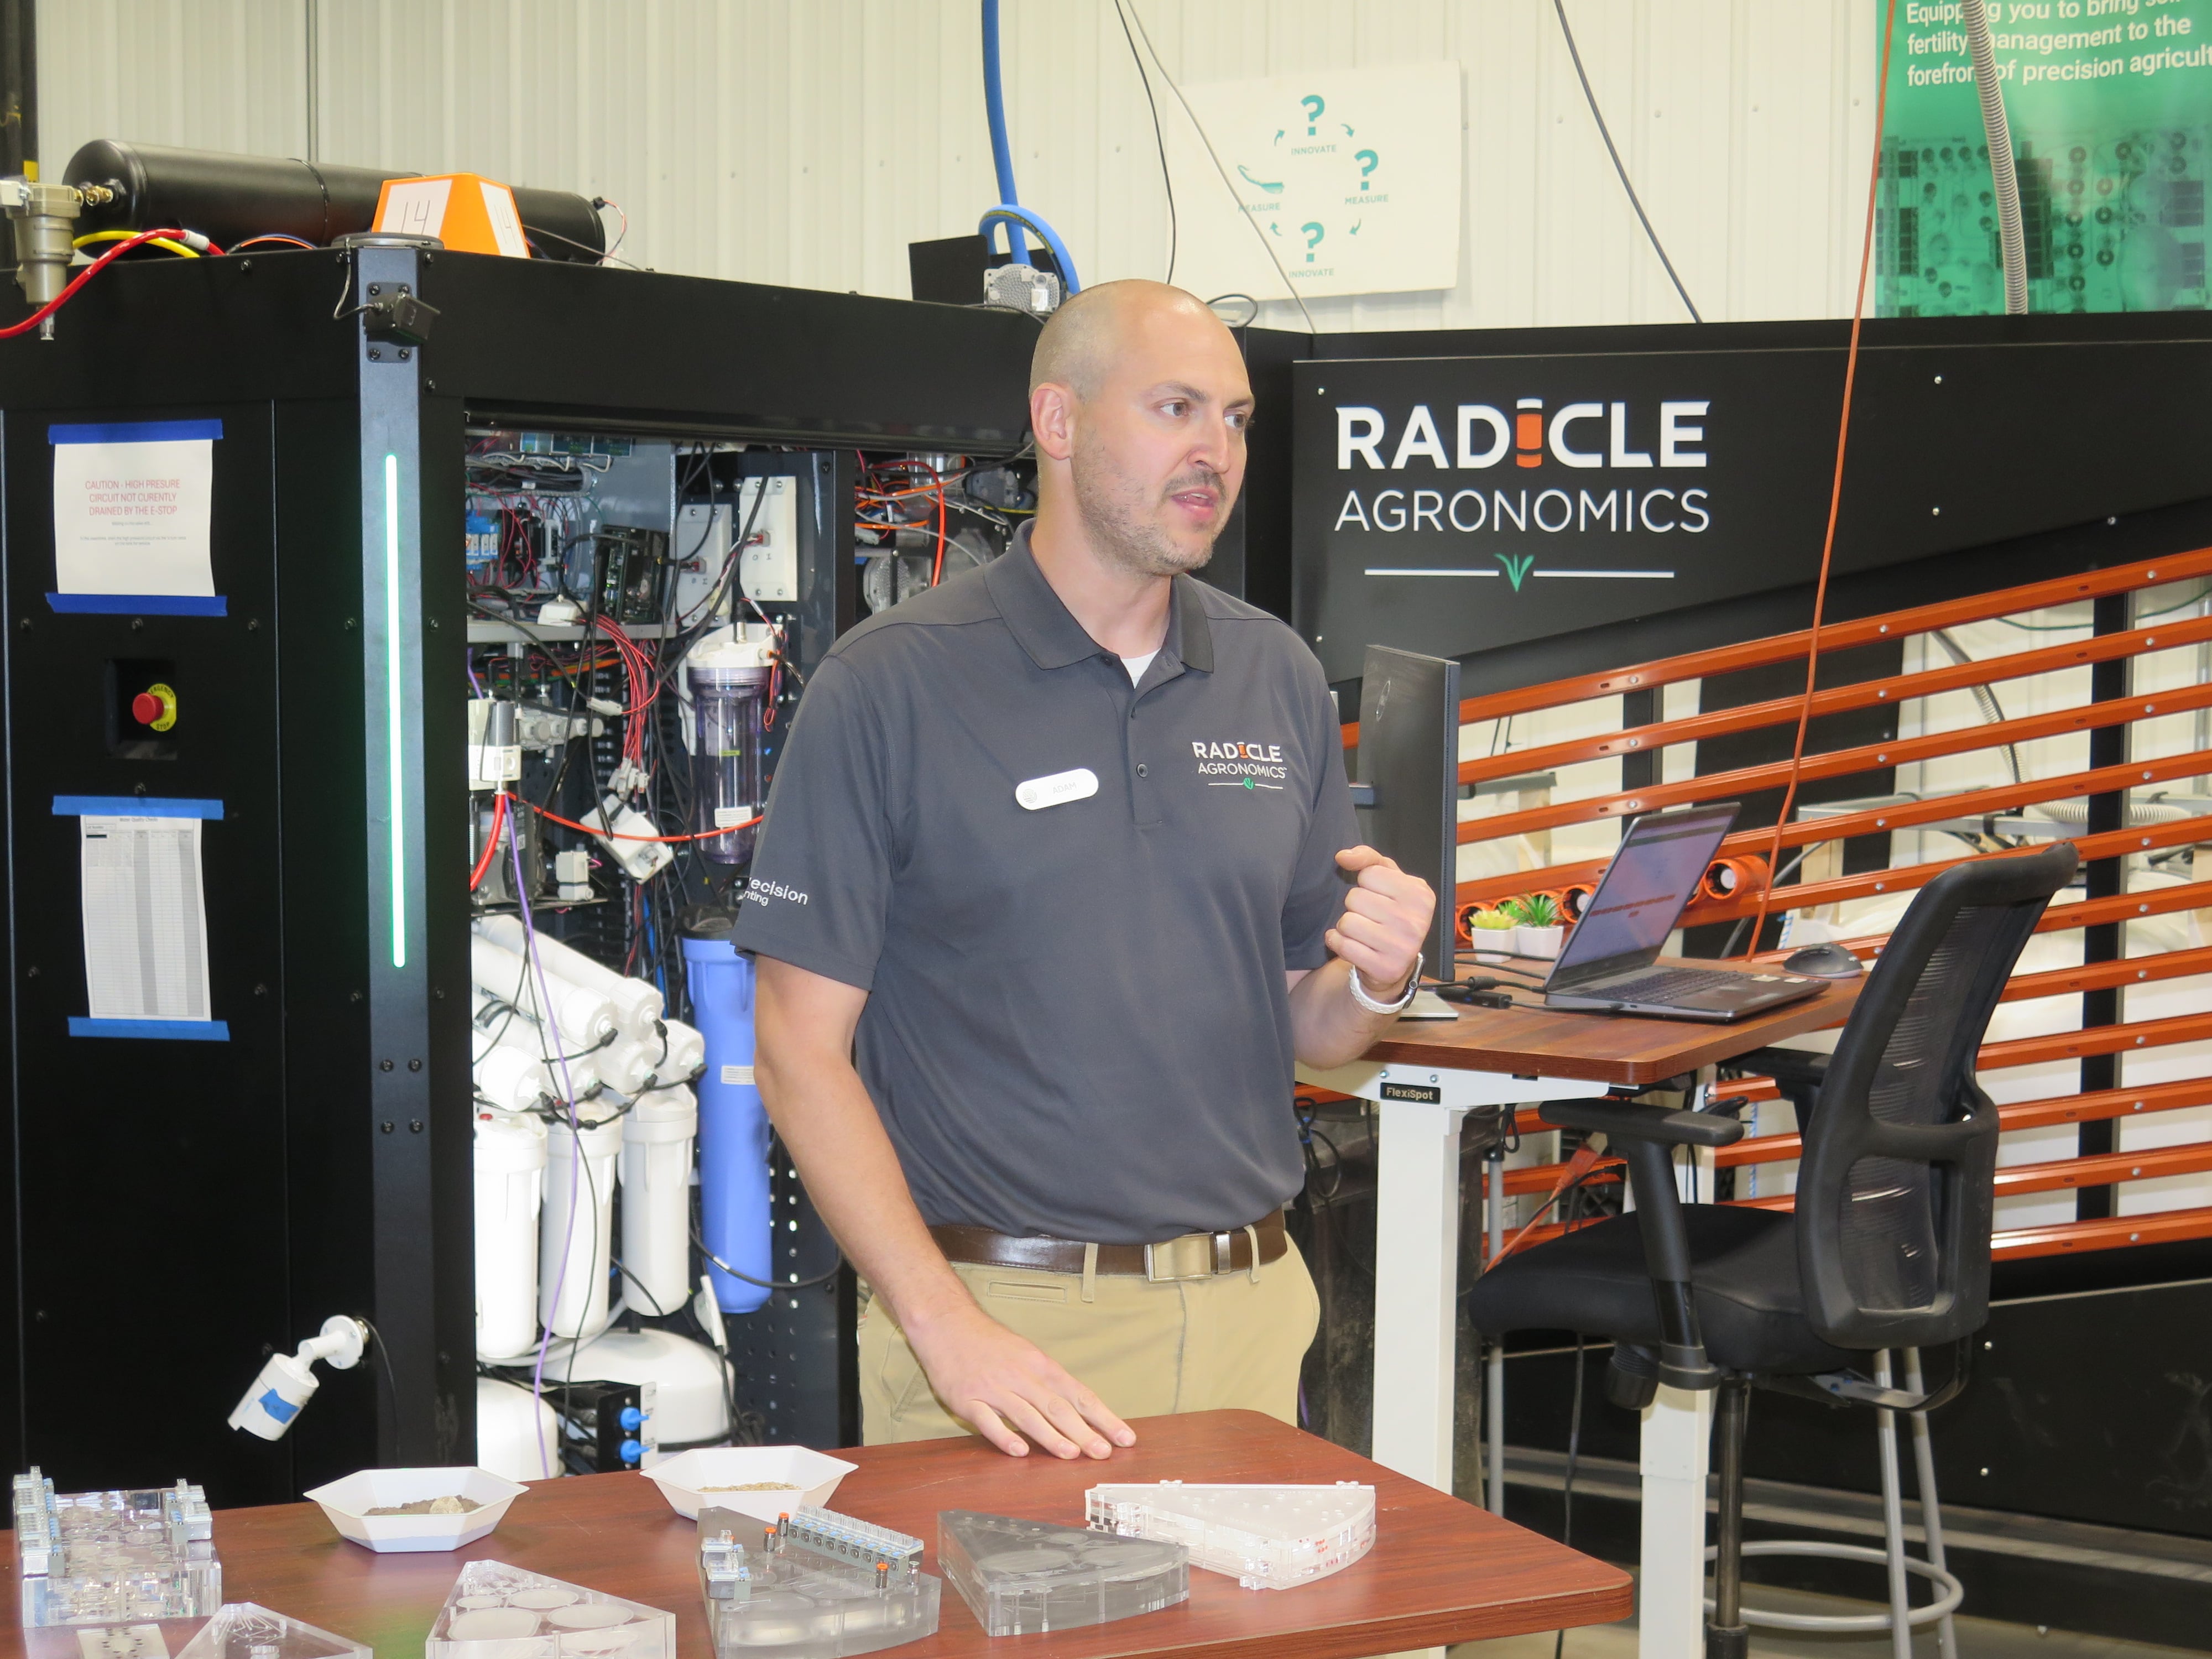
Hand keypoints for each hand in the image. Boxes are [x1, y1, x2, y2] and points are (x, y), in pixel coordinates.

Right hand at [902, 1300, 1134, 1458]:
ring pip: (1026, 1414)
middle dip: (1083, 1431)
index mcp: (1040, 1365)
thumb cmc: (990, 1343)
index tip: (1124, 1436)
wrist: (948, 1324)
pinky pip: (988, 1420)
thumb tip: (1080, 1409)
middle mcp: (1021, 1376)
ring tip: (1071, 1454)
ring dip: (1050, 1436)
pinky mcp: (968, 1399)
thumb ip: (1049, 1382)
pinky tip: (1019, 1451)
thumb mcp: (1026, 1354)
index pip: (1078, 1394)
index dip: (1103, 1417)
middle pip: (1057, 1406)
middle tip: (1104, 1453)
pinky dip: (1004, 1436)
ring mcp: (994, 1388)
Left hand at [1327, 845, 1435, 999]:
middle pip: (1355, 898)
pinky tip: (1352, 945)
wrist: (1395, 963)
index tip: (1379, 897)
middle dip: (1355, 906)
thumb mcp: (1388, 880)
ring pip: (1346, 922)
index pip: (1370, 873)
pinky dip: (1337, 943)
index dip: (1366, 884)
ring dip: (1346, 926)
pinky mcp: (1385, 968)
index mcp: (1420, 894)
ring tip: (1361, 932)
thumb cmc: (1390, 913)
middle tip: (1370, 918)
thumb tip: (1342, 856)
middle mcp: (1416, 921)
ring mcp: (1402, 947)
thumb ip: (1368, 859)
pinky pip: (1343, 945)